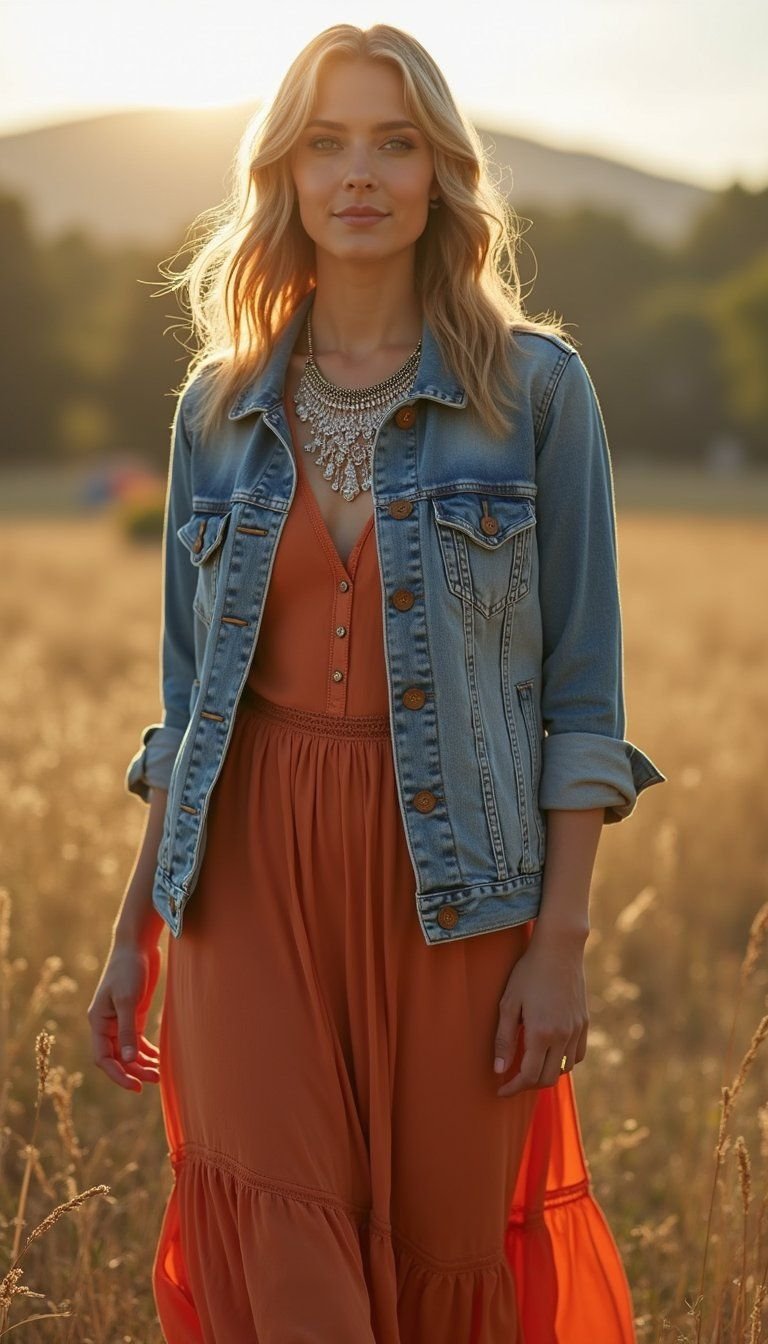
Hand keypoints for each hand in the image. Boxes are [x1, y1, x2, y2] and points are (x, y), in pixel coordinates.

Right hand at [87, 941, 161, 1091]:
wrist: (137, 944)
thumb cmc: (129, 968)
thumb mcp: (127, 999)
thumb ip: (127, 1030)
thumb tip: (127, 1059)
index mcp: (98, 1022)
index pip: (103, 1058)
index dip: (117, 1075)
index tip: (135, 1086)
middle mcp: (107, 1024)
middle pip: (117, 1058)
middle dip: (134, 1071)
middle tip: (156, 1080)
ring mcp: (121, 1020)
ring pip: (129, 1051)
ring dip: (142, 1064)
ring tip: (160, 1074)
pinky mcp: (134, 1014)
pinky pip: (138, 1041)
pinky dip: (148, 1051)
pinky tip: (160, 1060)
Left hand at [493, 930, 588, 1097]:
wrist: (559, 949)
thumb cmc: (528, 973)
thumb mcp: (508, 1003)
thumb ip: (504, 1039)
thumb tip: (499, 1070)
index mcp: (541, 1033)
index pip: (529, 1076)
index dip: (513, 1088)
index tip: (500, 1090)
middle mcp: (562, 1036)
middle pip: (548, 1078)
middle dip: (528, 1085)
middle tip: (512, 1081)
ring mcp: (576, 1030)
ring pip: (564, 1069)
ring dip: (546, 1074)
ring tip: (529, 1066)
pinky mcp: (584, 1023)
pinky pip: (578, 1055)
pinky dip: (564, 1062)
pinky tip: (550, 1053)